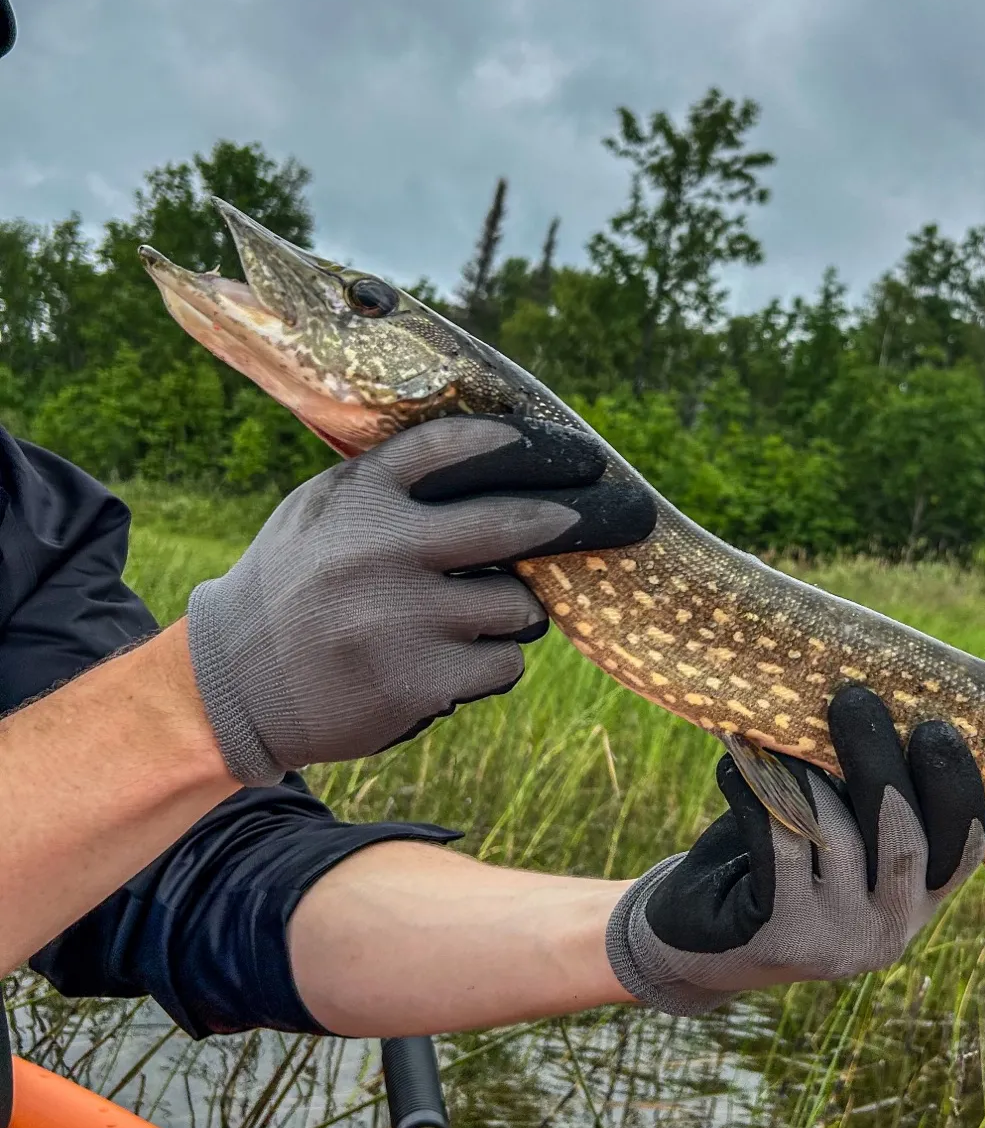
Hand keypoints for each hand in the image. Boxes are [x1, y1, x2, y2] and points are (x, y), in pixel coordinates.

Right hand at [187, 415, 653, 784]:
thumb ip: (386, 482)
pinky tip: (451, 662)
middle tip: (608, 516)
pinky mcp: (420, 681)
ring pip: (520, 609)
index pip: (455, 448)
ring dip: (518, 614)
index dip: (524, 446)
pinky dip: (493, 664)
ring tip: (476, 617)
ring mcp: (403, 619)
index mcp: (360, 498)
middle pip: (513, 524)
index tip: (575, 454)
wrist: (233, 681)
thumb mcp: (318, 511)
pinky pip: (504, 665)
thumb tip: (486, 449)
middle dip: (570, 520)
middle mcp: (382, 550)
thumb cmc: (292, 587)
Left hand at [605, 686, 984, 1013]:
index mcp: (917, 901)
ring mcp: (839, 939)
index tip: (937, 726)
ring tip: (771, 734)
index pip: (963, 847)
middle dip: (879, 760)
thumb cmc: (771, 867)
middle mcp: (889, 929)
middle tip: (853, 700)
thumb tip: (874, 698)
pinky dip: (757, 793)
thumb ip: (862, 796)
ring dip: (801, 773)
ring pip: (835, 835)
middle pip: (903, 837)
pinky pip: (779, 843)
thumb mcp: (833, 837)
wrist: (698, 944)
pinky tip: (735, 765)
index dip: (956, 787)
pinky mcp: (785, 936)